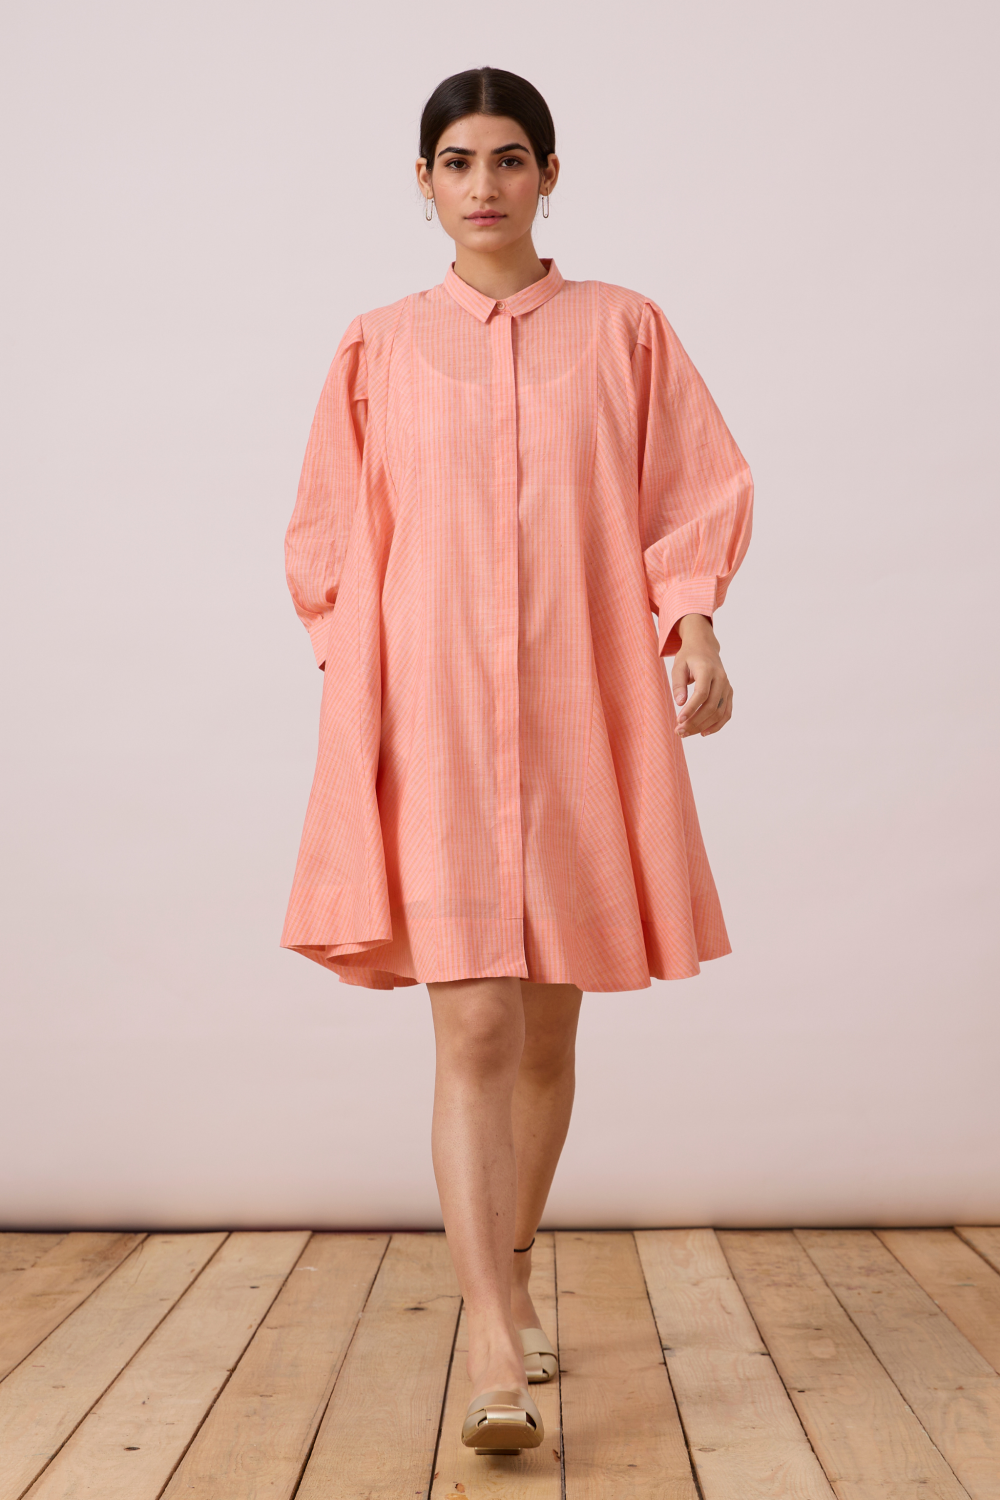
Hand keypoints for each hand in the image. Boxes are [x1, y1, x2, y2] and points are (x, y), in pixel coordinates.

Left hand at [671, 614, 732, 736]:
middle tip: (679, 731)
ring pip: (719, 712)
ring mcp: (727, 686)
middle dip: (695, 722)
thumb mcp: (678, 666)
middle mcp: (721, 678)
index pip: (702, 693)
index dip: (691, 709)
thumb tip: (680, 703)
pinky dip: (717, 725)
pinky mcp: (729, 693)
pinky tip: (703, 732)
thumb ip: (678, 684)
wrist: (705, 647)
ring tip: (686, 733)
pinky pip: (726, 713)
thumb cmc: (689, 657)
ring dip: (703, 726)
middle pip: (711, 706)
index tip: (679, 720)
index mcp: (707, 670)